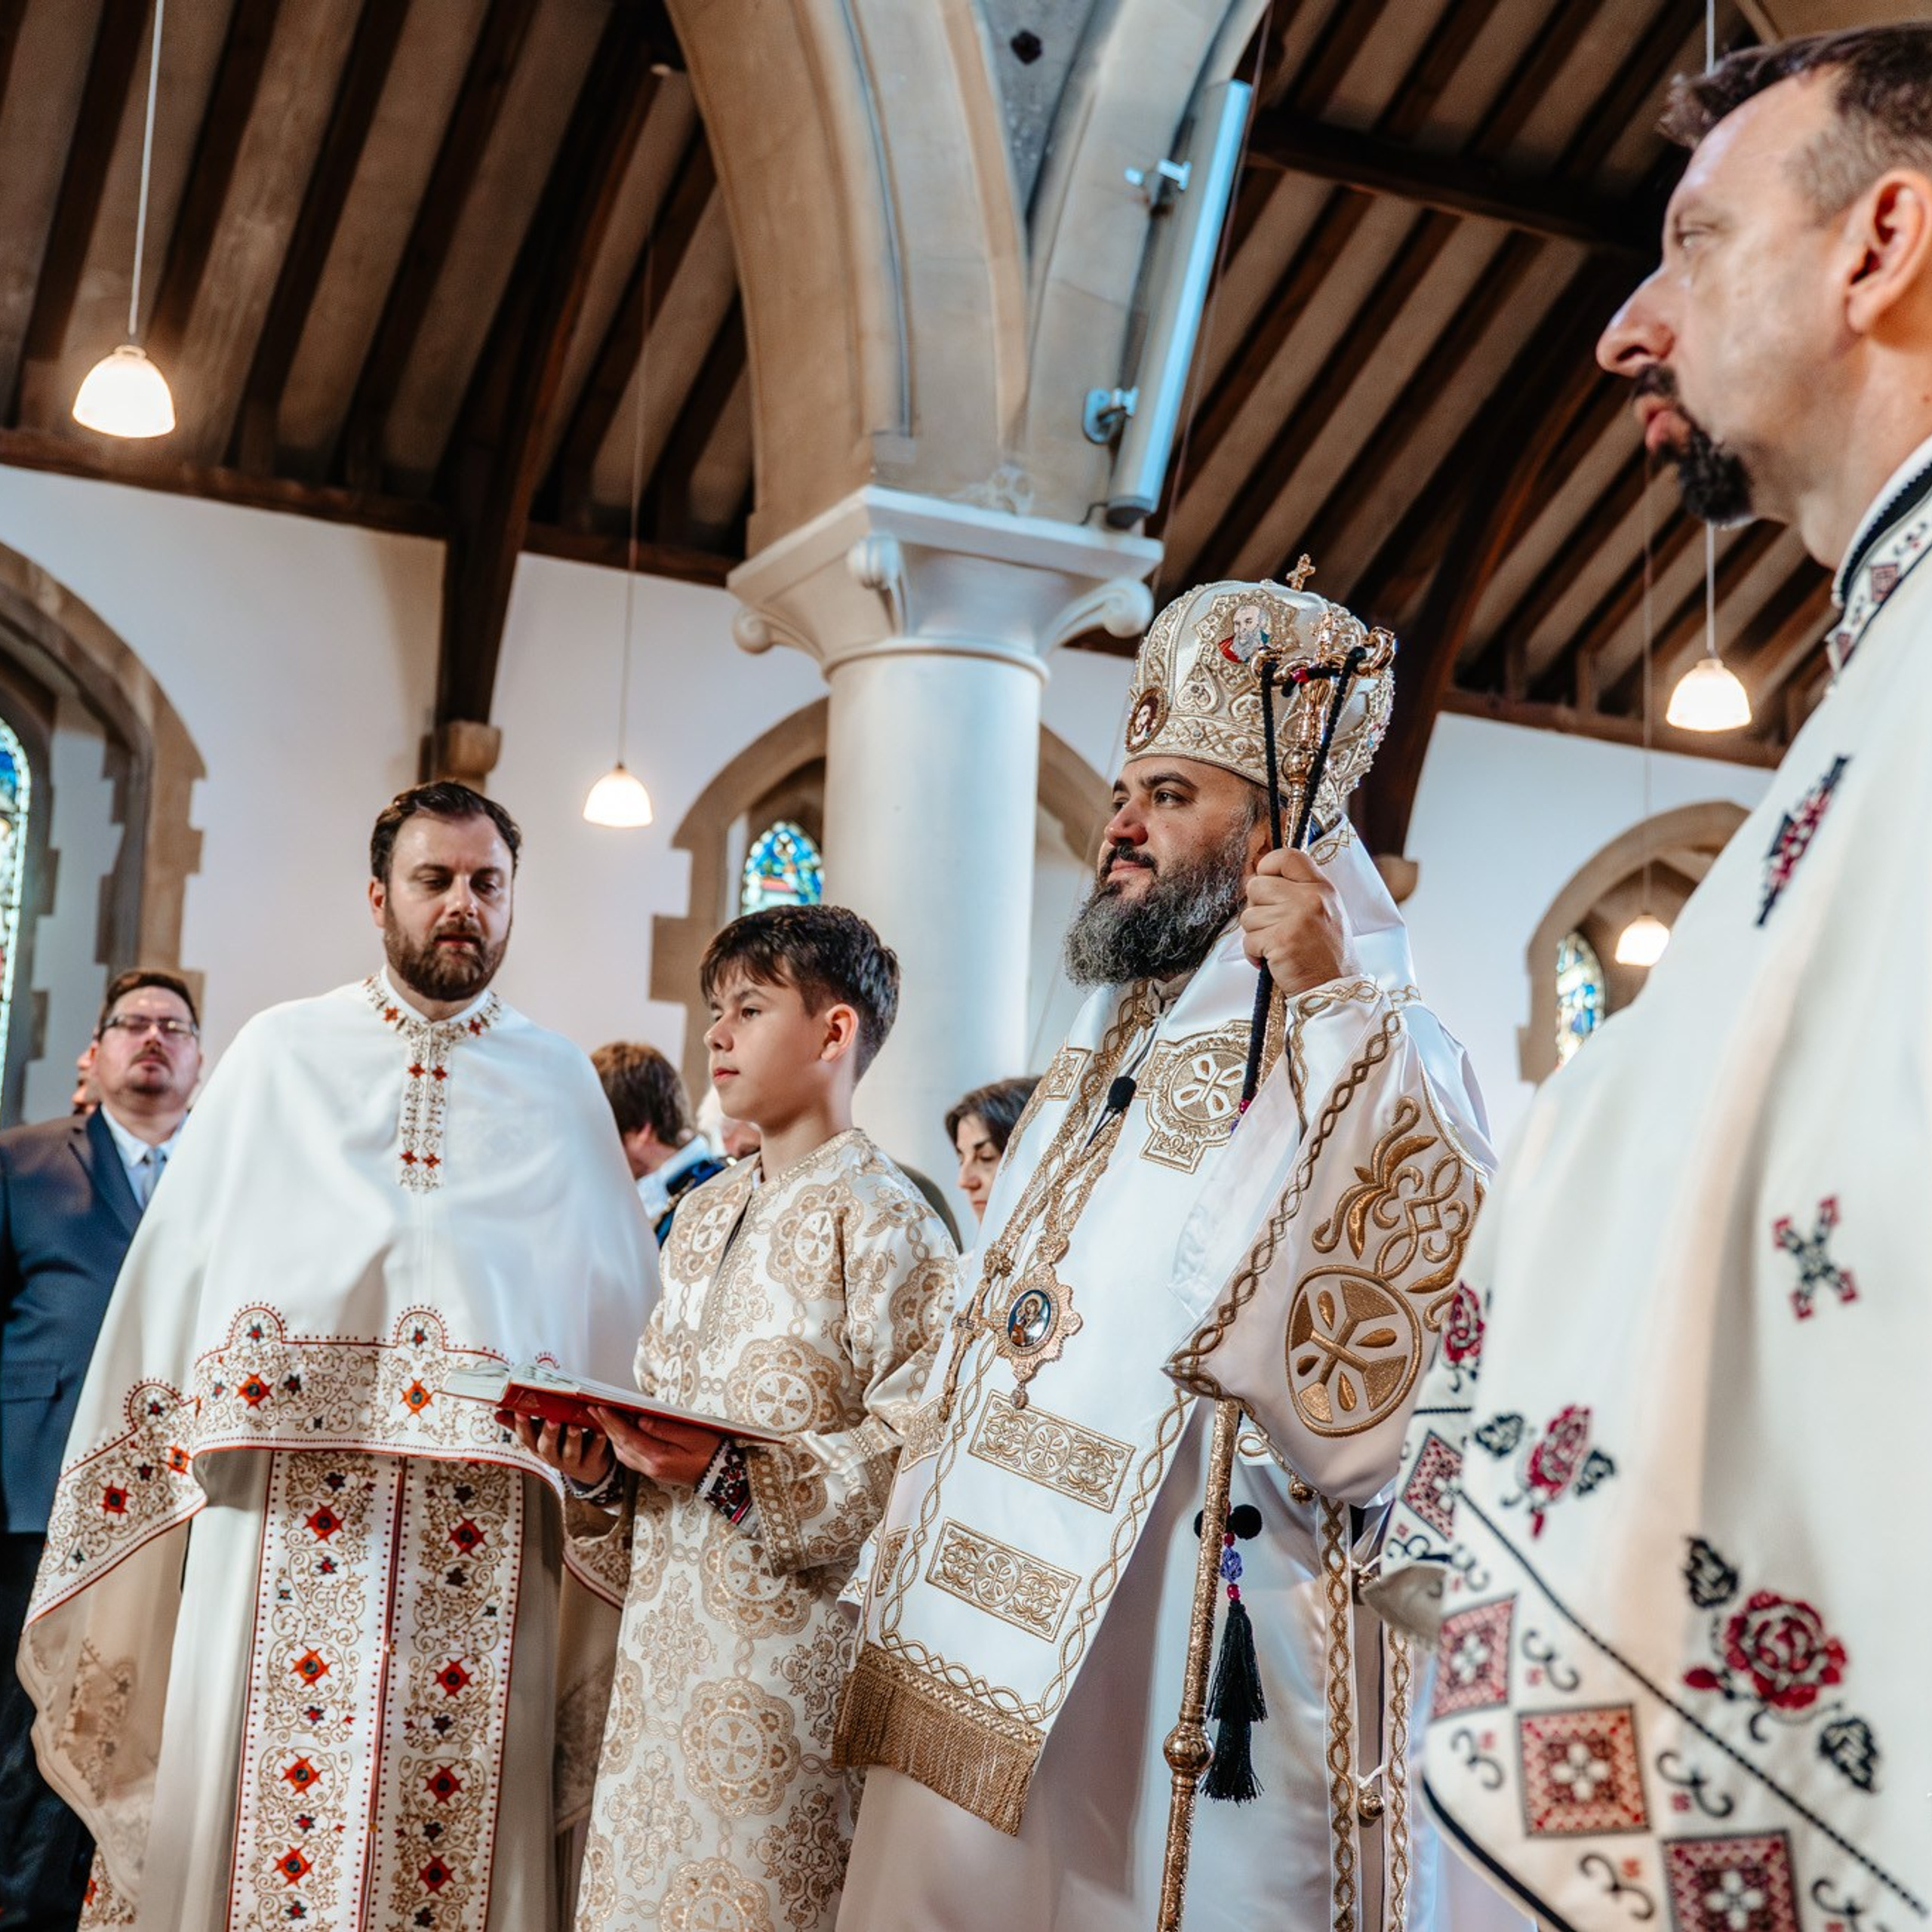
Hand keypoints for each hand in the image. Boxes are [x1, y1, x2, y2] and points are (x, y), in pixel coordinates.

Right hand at [508, 1413, 613, 1486]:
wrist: (587, 1467)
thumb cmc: (560, 1443)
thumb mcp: (539, 1436)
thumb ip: (521, 1424)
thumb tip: (498, 1413)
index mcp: (538, 1447)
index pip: (527, 1438)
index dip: (522, 1426)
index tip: (520, 1411)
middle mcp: (552, 1457)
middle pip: (547, 1448)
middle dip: (548, 1434)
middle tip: (552, 1420)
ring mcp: (572, 1462)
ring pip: (570, 1452)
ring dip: (572, 1439)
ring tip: (574, 1425)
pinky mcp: (590, 1463)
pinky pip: (594, 1453)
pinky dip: (597, 1442)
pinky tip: (600, 1431)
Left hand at [588, 1406, 721, 1488]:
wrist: (720, 1475)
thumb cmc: (710, 1451)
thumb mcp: (692, 1435)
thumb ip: (665, 1428)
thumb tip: (641, 1420)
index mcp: (659, 1457)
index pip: (628, 1437)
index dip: (613, 1421)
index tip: (601, 1407)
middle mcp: (650, 1467)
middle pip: (621, 1445)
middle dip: (606, 1426)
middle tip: (592, 1408)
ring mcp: (651, 1471)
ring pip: (622, 1453)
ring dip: (611, 1435)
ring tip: (603, 1418)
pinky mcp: (654, 1471)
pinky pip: (630, 1458)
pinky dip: (621, 1443)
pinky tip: (620, 1433)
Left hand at [1239, 848, 1359, 994]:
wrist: (1335, 989)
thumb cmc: (1325, 954)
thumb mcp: (1324, 912)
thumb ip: (1298, 891)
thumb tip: (1258, 878)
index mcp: (1322, 888)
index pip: (1287, 856)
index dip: (1267, 866)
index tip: (1266, 883)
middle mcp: (1310, 898)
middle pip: (1256, 886)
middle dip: (1257, 908)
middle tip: (1273, 926)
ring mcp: (1296, 919)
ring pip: (1248, 915)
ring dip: (1256, 934)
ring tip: (1278, 946)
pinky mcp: (1281, 941)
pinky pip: (1248, 940)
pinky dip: (1254, 954)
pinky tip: (1272, 960)